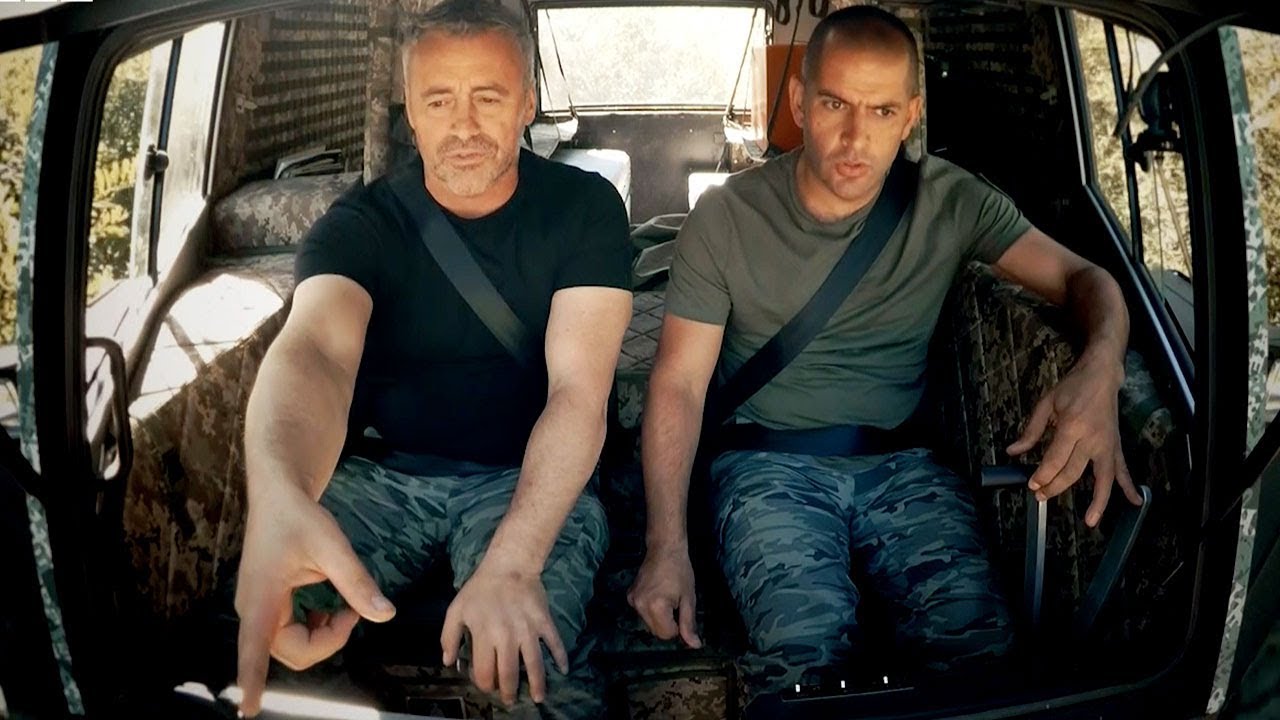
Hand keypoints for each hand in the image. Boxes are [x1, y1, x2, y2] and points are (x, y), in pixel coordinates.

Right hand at [234, 484, 395, 716]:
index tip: (247, 710)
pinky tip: (327, 610)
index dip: (252, 680)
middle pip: (291, 652)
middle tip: (352, 611)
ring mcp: (257, 610)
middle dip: (327, 642)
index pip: (253, 647)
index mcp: (261, 597)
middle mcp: (253, 609)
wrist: (278, 496)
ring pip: (292, 647)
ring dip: (322, 637)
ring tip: (342, 608)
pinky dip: (314, 630)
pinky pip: (290, 636)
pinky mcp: (266, 608)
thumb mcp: (332, 545)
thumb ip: (357, 582)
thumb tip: (385, 614)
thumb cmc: (299, 516)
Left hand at [441, 562, 567, 707]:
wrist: (509, 565)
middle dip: (509, 692)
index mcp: (485, 636)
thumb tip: (448, 662)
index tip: (488, 686)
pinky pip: (555, 643)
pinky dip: (560, 657)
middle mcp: (507, 638)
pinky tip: (564, 670)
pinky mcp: (544, 622)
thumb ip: (448, 637)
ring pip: (535, 665)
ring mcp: (528, 631)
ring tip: (538, 698)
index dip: (486, 685)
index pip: (486, 673)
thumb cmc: (480, 589)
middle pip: (510, 674)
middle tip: (510, 699)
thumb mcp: (456, 610)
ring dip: (537, 685)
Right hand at [627, 543, 701, 648]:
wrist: (664, 549)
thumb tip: (695, 645)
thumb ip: (689, 624)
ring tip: (667, 597)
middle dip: (668, 624)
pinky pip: (643, 613)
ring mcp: (633, 600)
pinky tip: (657, 595)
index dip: (678, 627)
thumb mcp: (689, 599)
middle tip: (676, 604)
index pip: (667, 634)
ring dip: (660, 617)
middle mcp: (640, 606)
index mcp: (656, 606)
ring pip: (649, 624)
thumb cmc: (680, 571)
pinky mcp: (630, 596)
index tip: (681, 610)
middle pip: (656, 632)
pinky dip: (651, 610)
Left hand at [1007, 356, 1143, 526]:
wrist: (1102, 375)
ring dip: (1098, 501)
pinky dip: (1128, 485)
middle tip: (1040, 496)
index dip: (1042, 475)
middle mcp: (1092, 439)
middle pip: (1073, 472)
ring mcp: (1107, 444)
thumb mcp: (1046, 404)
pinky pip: (1122, 469)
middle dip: (1055, 487)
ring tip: (1090, 520)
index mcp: (1072, 427)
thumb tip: (1013, 451)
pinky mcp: (1116, 446)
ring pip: (1103, 478)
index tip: (1032, 484)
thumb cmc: (1073, 388)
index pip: (1055, 460)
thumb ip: (1030, 430)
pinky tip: (1134, 501)